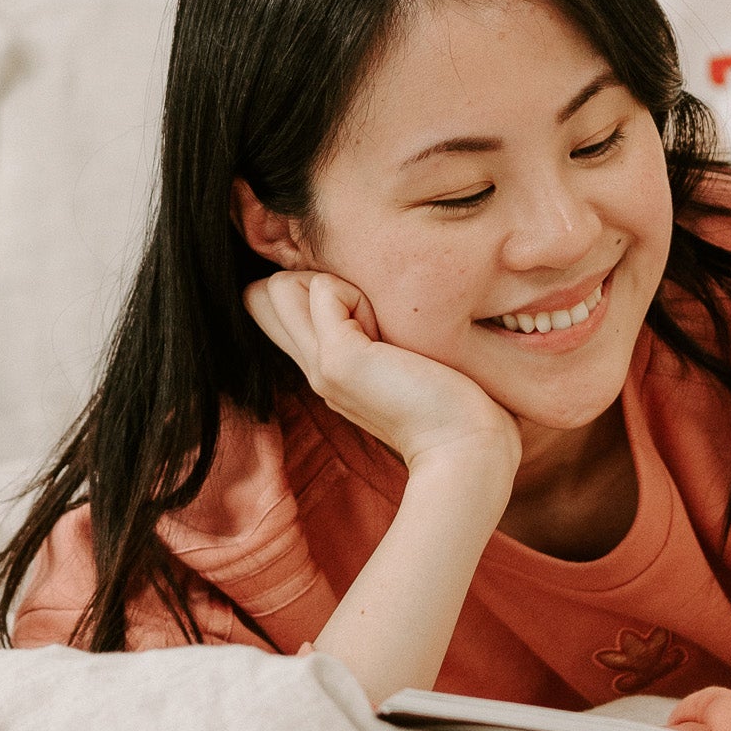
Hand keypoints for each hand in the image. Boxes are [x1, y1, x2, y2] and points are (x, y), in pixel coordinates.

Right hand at [246, 268, 519, 490]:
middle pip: (261, 295)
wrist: (468, 450)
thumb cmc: (455, 408)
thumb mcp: (403, 366)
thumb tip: (369, 303)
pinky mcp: (339, 360)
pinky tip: (387, 330)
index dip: (302, 290)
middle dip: (307, 280)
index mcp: (326, 371)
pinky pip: (321, 289)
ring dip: (329, 283)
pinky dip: (353, 291)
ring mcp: (320, 366)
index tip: (359, 310)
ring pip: (277, 286)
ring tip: (375, 318)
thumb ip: (379, 338)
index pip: (270, 309)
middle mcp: (313, 368)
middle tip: (366, 311)